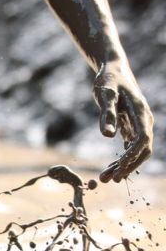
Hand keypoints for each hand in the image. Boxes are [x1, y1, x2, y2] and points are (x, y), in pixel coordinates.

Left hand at [93, 61, 153, 182]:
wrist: (113, 70)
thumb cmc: (109, 80)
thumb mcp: (105, 94)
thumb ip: (107, 114)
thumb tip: (108, 136)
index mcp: (141, 113)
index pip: (142, 140)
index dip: (132, 157)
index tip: (118, 170)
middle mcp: (145, 121)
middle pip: (142, 150)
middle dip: (128, 166)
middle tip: (110, 180)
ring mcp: (140, 125)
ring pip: (136, 151)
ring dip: (123, 166)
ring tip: (105, 178)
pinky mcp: (131, 127)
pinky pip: (130, 147)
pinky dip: (121, 159)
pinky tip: (109, 169)